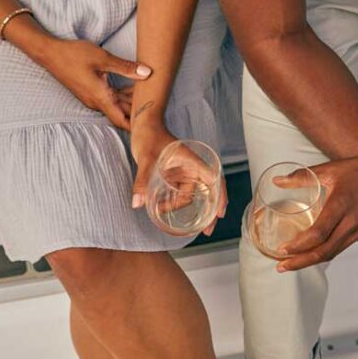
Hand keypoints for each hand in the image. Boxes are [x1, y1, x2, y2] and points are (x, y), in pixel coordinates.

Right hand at [35, 39, 150, 129]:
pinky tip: (134, 86)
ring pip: (117, 105)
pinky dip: (122, 95)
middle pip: (122, 114)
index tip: (152, 125)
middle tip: (157, 107)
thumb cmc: (74, 55)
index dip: (137, 124)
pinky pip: (110, 98)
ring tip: (149, 94)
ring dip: (131, 102)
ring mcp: (93, 97)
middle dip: (138, 112)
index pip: (122, 120)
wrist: (50, 53)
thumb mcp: (102, 58)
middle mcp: (97, 101)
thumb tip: (147, 73)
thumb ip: (125, 68)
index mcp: (100, 97)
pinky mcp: (91, 91)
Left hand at [130, 119, 225, 236]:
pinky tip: (164, 209)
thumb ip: (142, 181)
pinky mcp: (175, 176)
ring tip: (162, 213)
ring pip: (190, 196)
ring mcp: (184, 173)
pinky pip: (179, 193)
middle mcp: (192, 168)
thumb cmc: (150, 136)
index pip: (214, 179)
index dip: (220, 196)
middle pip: (207, 192)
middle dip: (208, 212)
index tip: (220, 213)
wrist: (144, 126)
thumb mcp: (146, 159)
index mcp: (194, 162)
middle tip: (205, 231)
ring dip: (179, 207)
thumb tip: (137, 203)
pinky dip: (174, 203)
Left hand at [276, 153, 357, 271]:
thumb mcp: (330, 169)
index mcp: (341, 205)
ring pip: (333, 252)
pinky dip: (327, 251)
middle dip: (300, 262)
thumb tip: (277, 181)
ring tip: (293, 262)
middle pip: (323, 251)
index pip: (317, 234)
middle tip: (281, 267)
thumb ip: (302, 176)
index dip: (298, 246)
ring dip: (312, 259)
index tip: (282, 250)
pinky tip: (315, 249)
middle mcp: (353, 222)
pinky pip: (343, 246)